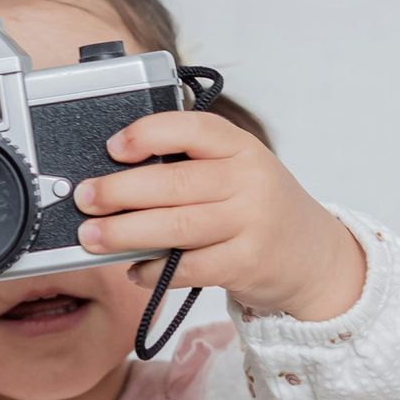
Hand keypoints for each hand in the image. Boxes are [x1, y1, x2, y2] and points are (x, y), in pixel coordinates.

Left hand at [73, 114, 365, 322]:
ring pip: (177, 227)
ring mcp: (251, 224)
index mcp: (241, 147)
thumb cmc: (259, 207)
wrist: (314, 255)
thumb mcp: (239, 170)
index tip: (113, 147)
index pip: (193, 129)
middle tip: (85, 198)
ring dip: (126, 233)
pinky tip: (134, 269)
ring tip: (93, 236)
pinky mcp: (247, 264)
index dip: (149, 134)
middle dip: (120, 191)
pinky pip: (190, 267)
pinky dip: (155, 270)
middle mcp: (250, 181)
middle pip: (175, 184)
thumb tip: (117, 171)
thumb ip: (192, 164)